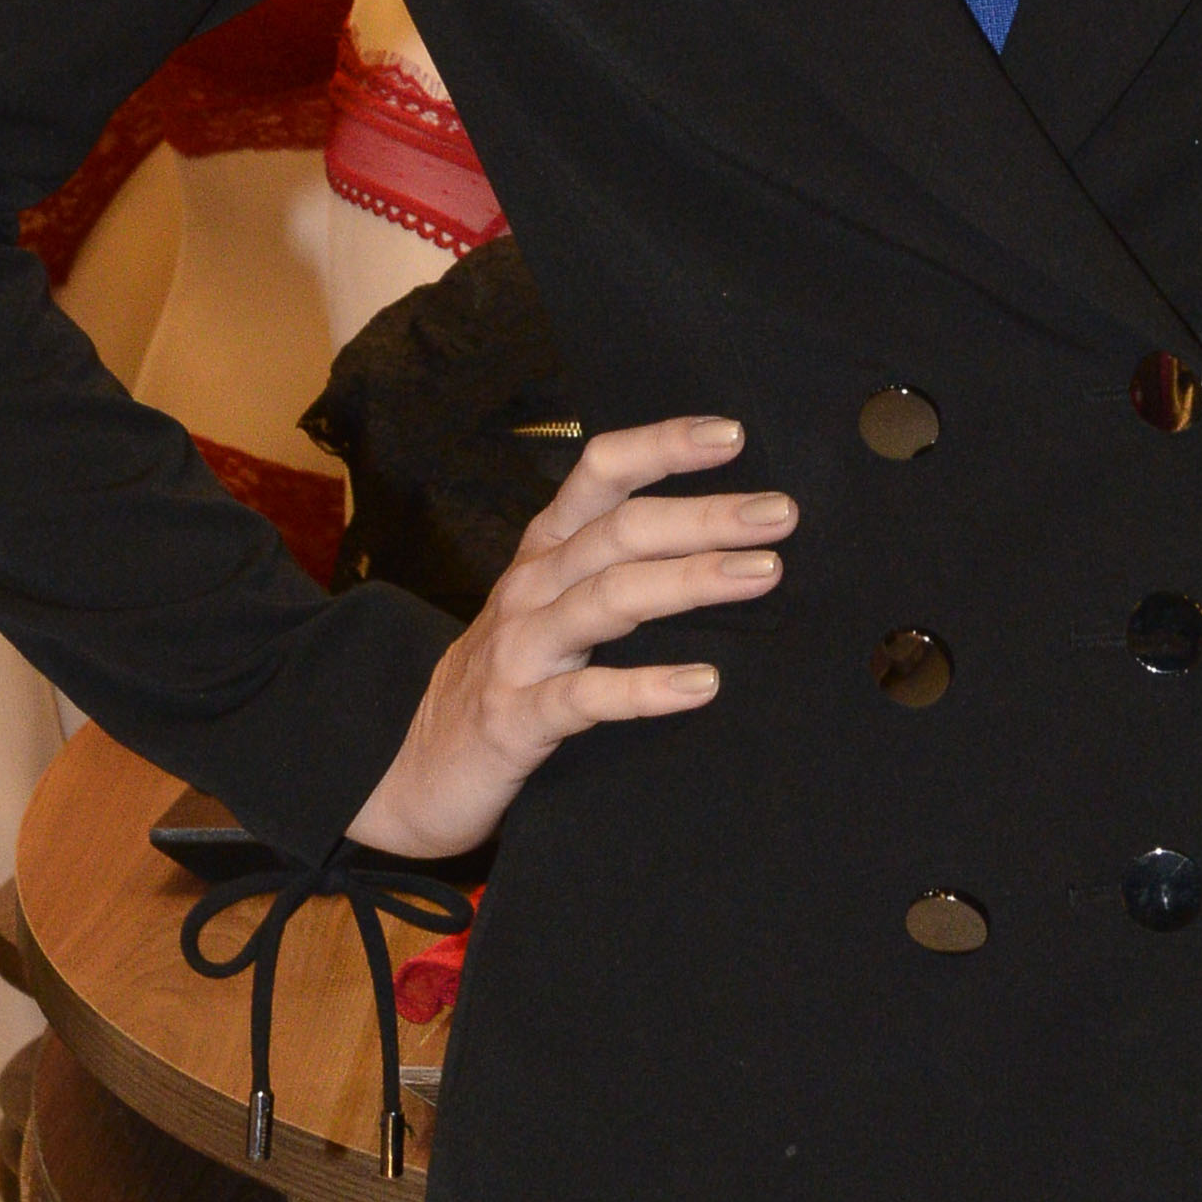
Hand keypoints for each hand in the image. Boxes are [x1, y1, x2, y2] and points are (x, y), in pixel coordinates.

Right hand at [348, 418, 790, 858]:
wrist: (420, 766)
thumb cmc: (513, 673)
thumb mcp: (555, 604)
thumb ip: (617, 566)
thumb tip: (730, 539)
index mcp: (546, 549)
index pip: (600, 472)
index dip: (663, 445)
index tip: (734, 435)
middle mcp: (532, 585)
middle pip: (619, 530)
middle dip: (704, 515)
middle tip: (781, 514)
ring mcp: (520, 649)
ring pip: (607, 597)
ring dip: (690, 579)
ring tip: (763, 573)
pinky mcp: (517, 716)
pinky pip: (586, 696)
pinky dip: (646, 688)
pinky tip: (703, 685)